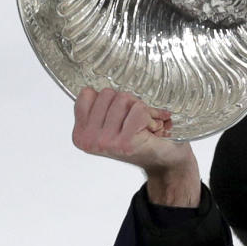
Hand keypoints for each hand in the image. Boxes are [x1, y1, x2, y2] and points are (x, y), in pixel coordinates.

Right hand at [72, 88, 201, 205]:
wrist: (165, 161)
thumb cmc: (141, 140)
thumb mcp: (112, 120)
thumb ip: (101, 104)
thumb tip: (99, 84)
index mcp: (81, 133)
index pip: (87, 93)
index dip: (109, 98)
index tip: (120, 114)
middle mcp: (88, 140)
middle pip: (107, 93)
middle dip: (127, 102)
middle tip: (137, 120)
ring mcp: (105, 142)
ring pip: (123, 99)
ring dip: (141, 109)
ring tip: (146, 125)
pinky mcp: (125, 143)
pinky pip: (139, 110)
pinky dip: (151, 115)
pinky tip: (152, 129)